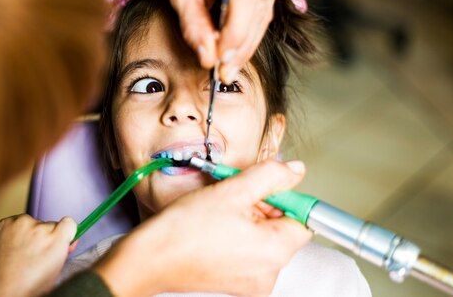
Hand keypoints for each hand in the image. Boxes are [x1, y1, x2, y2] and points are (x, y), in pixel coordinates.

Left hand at [0, 214, 76, 296]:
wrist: (3, 291)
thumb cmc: (32, 284)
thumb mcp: (58, 267)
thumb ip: (64, 247)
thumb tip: (67, 234)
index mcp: (57, 240)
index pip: (69, 223)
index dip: (65, 235)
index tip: (60, 243)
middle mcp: (40, 228)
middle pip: (50, 224)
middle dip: (46, 236)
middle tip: (37, 255)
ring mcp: (21, 223)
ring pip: (33, 223)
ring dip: (30, 233)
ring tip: (23, 253)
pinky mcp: (6, 223)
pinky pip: (16, 222)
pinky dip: (16, 232)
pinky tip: (13, 247)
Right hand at [94, 160, 311, 296]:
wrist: (150, 259)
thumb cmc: (184, 230)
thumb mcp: (232, 190)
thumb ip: (270, 175)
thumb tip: (293, 170)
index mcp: (274, 252)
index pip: (302, 219)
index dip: (284, 196)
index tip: (265, 185)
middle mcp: (268, 273)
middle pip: (282, 228)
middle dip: (263, 205)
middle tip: (235, 193)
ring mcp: (252, 281)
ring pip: (264, 238)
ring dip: (248, 218)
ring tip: (221, 210)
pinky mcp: (236, 282)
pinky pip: (248, 251)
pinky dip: (238, 234)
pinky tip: (216, 225)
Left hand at [155, 0, 280, 82]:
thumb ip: (193, 25)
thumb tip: (209, 59)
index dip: (237, 32)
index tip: (223, 61)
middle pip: (256, 6)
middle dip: (241, 45)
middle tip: (224, 73)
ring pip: (265, 9)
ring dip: (248, 40)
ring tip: (228, 63)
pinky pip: (267, 2)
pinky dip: (253, 25)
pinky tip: (236, 40)